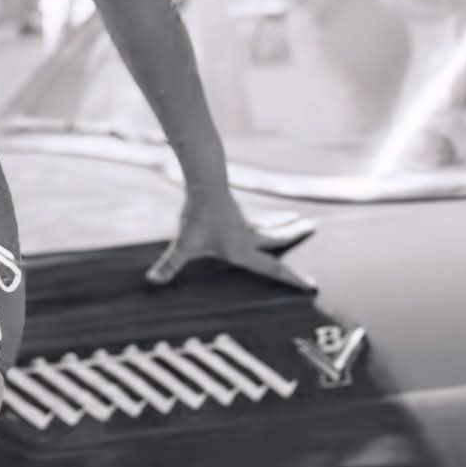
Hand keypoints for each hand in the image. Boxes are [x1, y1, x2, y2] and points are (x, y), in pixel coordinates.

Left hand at [147, 186, 314, 292]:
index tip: (312, 284)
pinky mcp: (237, 209)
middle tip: (313, 230)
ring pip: (271, 224)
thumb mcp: (183, 244)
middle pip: (279, 238)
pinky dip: (269, 216)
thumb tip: (152, 279)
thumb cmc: (197, 217)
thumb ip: (170, 264)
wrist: (205, 182)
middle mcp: (249, 236)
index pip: (273, 268)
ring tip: (299, 219)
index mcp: (243, 250)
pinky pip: (258, 216)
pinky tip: (269, 214)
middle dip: (296, 236)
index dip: (293, 278)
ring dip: (285, 223)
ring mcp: (245, 221)